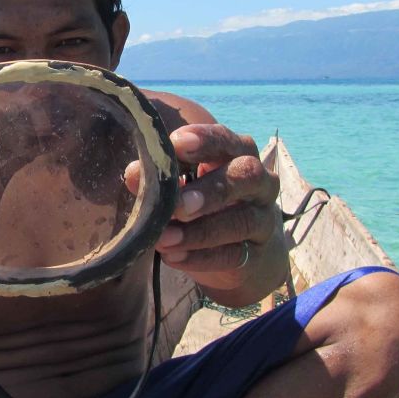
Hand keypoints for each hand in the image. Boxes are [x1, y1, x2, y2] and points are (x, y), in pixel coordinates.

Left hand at [129, 124, 283, 295]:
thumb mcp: (185, 186)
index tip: (177, 144)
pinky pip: (235, 255)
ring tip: (164, 239)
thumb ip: (162, 179)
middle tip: (177, 206)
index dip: (205, 140)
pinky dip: (202, 258)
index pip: (227, 139)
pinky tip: (173, 258)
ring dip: (200, 231)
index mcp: (238, 154)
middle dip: (210, 190)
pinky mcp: (259, 253)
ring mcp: (264, 218)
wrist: (242, 249)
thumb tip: (134, 173)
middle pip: (247, 175)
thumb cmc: (207, 204)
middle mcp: (260, 182)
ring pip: (242, 220)